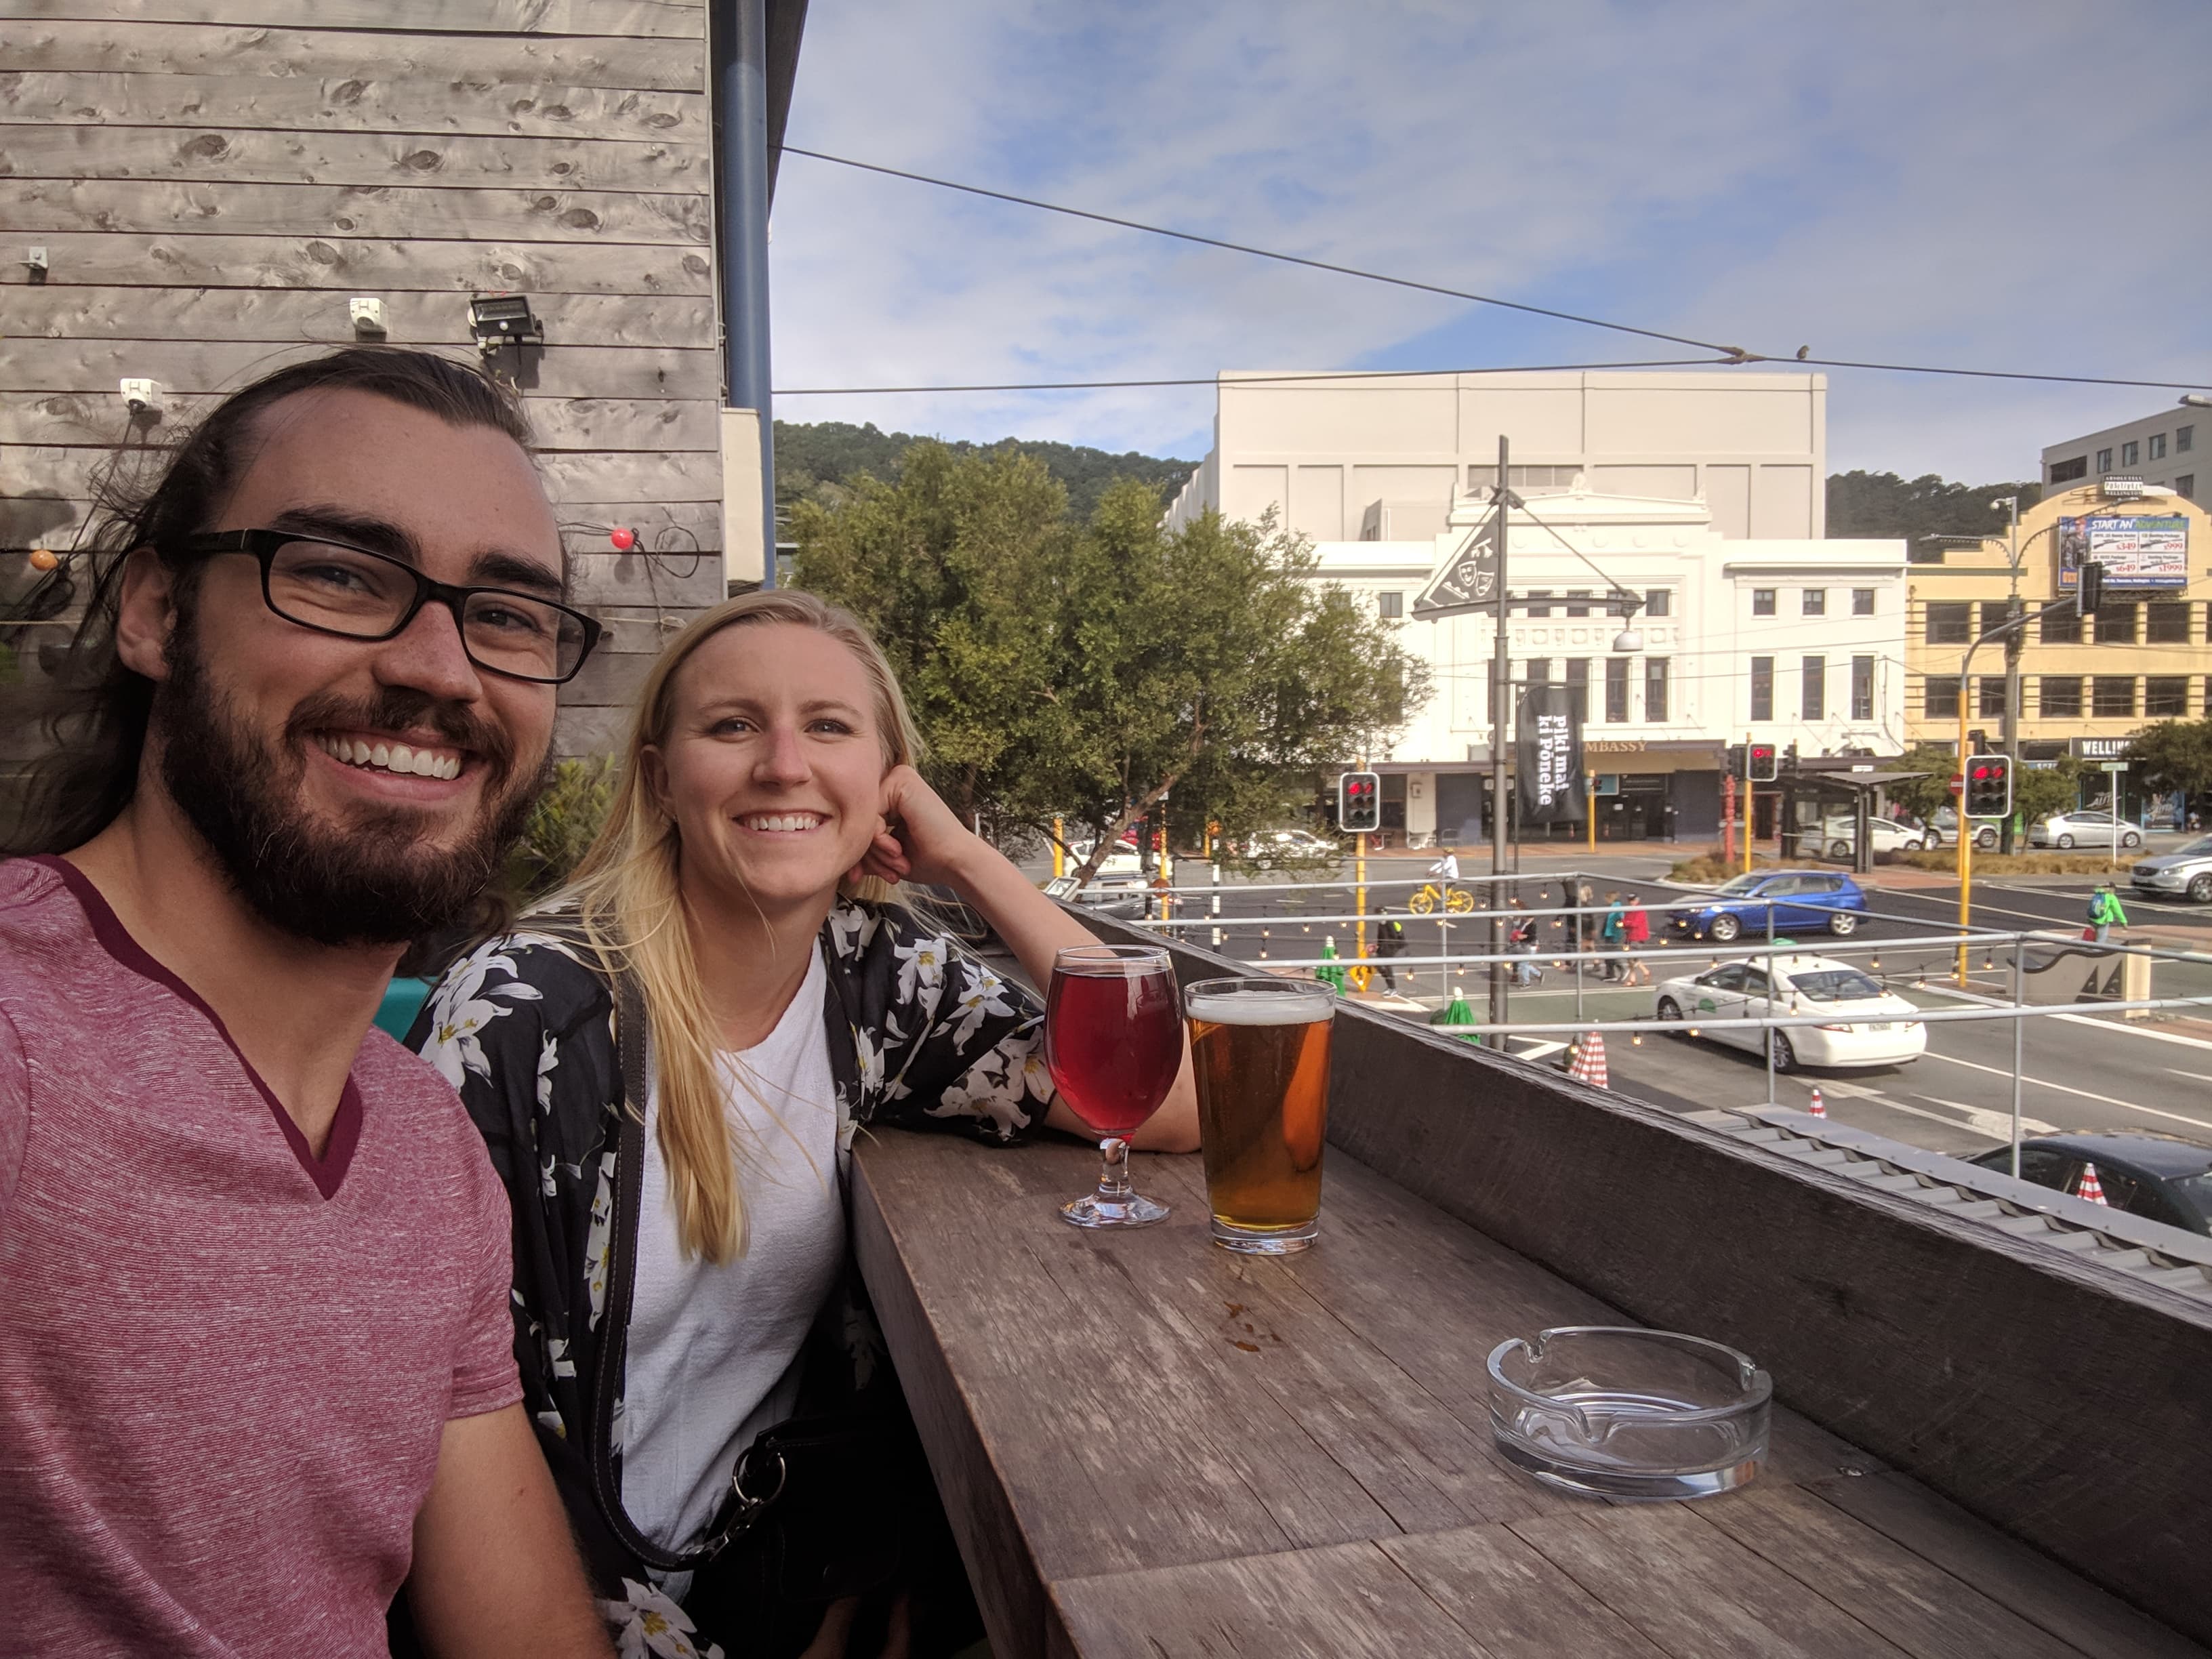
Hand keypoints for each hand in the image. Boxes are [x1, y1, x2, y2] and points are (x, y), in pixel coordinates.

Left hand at [847, 765, 980, 889]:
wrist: (956, 862)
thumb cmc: (929, 859)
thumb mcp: (887, 852)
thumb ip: (865, 845)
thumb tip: (835, 851)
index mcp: (892, 793)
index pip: (858, 820)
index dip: (859, 850)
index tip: (862, 874)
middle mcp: (894, 780)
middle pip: (857, 819)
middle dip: (866, 854)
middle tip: (887, 873)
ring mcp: (898, 777)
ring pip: (861, 819)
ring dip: (874, 851)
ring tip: (896, 864)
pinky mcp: (902, 781)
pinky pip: (870, 815)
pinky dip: (878, 839)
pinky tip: (898, 850)